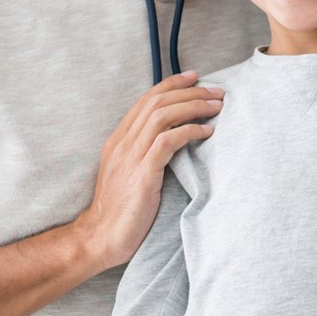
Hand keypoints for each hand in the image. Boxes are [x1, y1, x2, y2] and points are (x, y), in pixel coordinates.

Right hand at [73, 73, 223, 270]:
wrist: (99, 239)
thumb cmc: (120, 211)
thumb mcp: (129, 174)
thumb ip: (144, 154)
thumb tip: (172, 139)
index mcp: (118, 140)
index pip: (145, 100)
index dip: (171, 84)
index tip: (194, 77)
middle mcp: (122, 143)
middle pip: (156, 102)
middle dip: (189, 91)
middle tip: (216, 91)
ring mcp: (130, 158)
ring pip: (162, 116)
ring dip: (194, 106)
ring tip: (217, 107)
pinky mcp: (142, 175)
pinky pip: (167, 142)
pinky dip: (189, 131)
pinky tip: (207, 132)